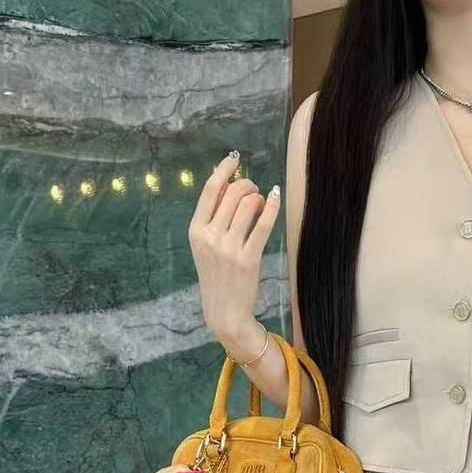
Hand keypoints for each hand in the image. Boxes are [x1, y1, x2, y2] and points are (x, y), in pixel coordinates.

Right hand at [188, 151, 280, 346]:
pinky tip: (275, 198)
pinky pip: (263, 223)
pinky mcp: (248, 258)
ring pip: (248, 205)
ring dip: (258, 197)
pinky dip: (271, 206)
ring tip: (261, 203)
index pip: (210, 190)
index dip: (224, 169)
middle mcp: (211, 237)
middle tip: (253, 190)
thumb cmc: (217, 277)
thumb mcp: (205, 247)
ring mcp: (229, 248)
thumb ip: (213, 219)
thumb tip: (232, 186)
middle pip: (232, 193)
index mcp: (196, 231)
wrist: (224, 312)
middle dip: (246, 184)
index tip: (234, 159)